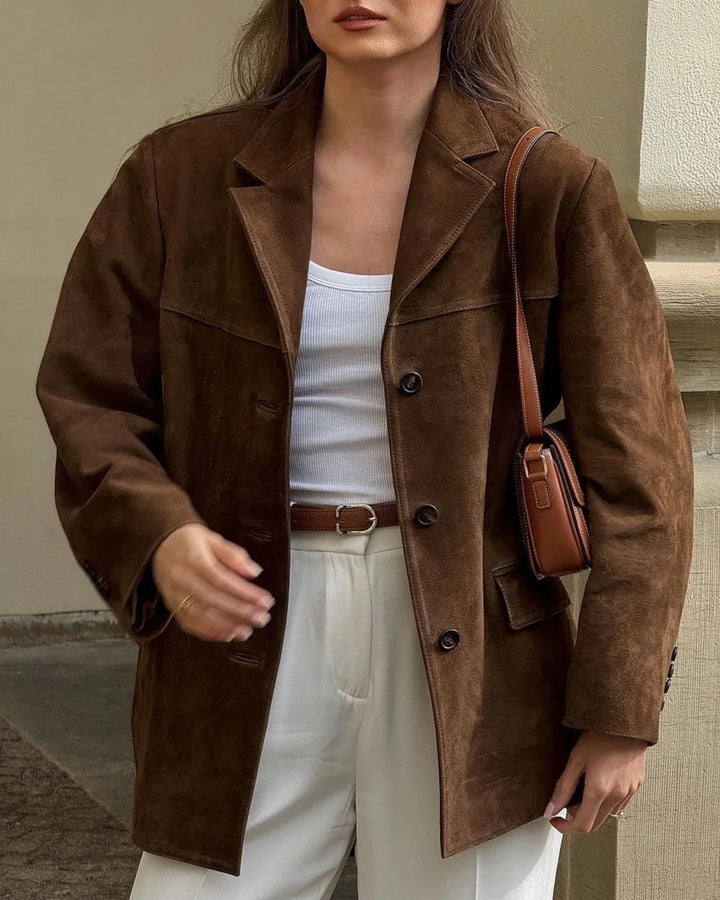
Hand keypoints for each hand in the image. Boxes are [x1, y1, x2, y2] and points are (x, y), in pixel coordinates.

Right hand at [151, 523, 274, 642]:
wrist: (159, 545)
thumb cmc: (188, 541)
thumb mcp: (213, 538)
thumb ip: (234, 555)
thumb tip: (254, 572)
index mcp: (193, 558)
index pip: (221, 578)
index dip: (244, 592)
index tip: (264, 600)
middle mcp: (181, 578)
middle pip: (212, 599)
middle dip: (240, 612)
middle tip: (261, 618)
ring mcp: (173, 594)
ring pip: (200, 615)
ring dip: (226, 626)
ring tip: (247, 630)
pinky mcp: (171, 606)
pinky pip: (189, 624)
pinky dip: (209, 632)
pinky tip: (227, 634)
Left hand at [543, 730, 646, 832]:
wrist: (625, 721)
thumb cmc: (599, 736)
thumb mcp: (575, 760)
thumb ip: (563, 788)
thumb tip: (550, 810)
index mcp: (599, 791)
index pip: (583, 825)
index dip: (566, 828)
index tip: (555, 820)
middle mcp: (617, 795)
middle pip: (596, 824)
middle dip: (577, 819)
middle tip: (566, 803)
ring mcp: (629, 792)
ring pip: (609, 816)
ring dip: (593, 812)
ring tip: (581, 792)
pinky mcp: (636, 786)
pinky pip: (620, 805)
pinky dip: (607, 804)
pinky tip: (599, 787)